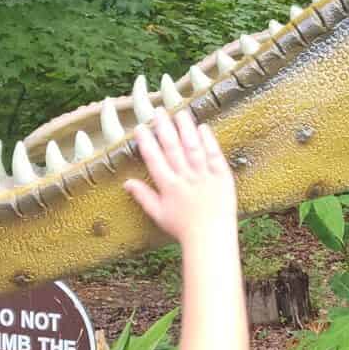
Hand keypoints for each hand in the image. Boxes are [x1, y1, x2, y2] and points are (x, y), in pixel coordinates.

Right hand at [125, 107, 237, 248]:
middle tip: (158, 111)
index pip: (154, 159)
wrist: (211, 238)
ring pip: (193, 148)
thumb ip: (143, 196)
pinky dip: (209, 141)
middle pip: (173, 148)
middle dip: (164, 128)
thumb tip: (126, 182)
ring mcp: (205, 177)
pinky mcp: (223, 177)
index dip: (147, 142)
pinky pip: (215, 156)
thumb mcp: (159, 214)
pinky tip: (203, 127)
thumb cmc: (183, 228)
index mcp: (169, 187)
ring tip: (179, 112)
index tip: (141, 127)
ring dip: (185, 128)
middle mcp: (186, 179)